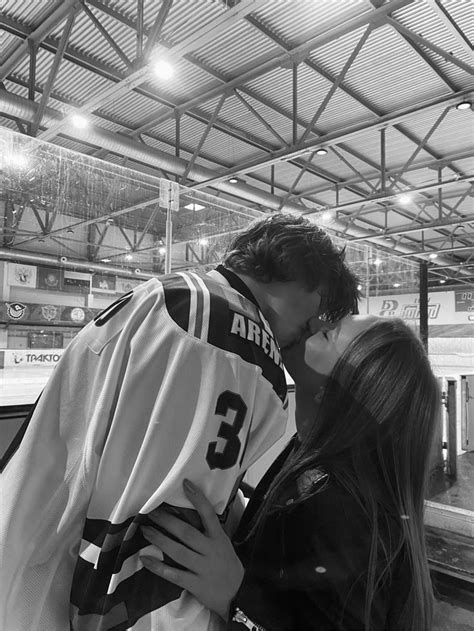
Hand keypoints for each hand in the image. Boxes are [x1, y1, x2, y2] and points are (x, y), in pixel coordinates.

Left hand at [140, 479, 243, 619]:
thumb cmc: (227, 564)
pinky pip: (174, 574)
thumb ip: (209, 530)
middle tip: (151, 510)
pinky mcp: (195, 584)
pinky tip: (145, 558)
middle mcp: (210, 550)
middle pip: (186, 532)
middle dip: (167, 520)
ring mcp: (202, 568)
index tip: (185, 484)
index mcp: (218, 538)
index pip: (208, 514)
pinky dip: (158, 567)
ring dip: (159, 539)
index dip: (197, 498)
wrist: (238, 595)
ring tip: (145, 530)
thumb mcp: (223, 543)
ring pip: (178, 551)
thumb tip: (190, 510)